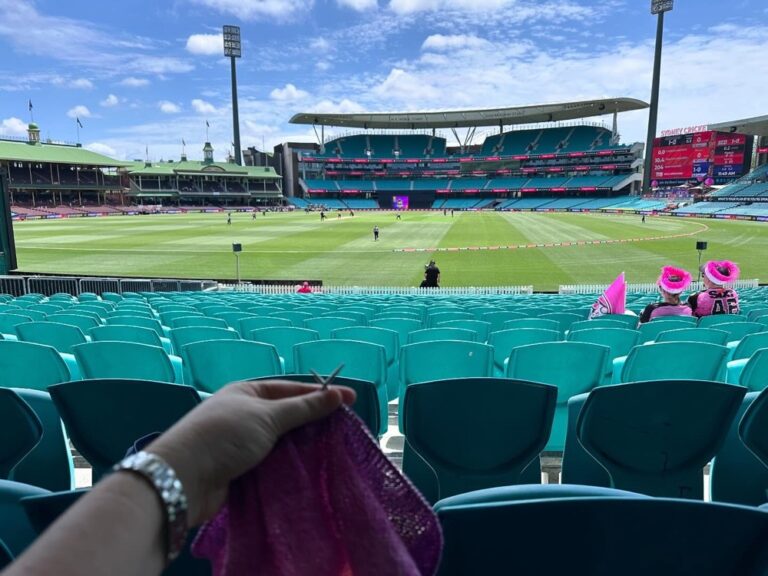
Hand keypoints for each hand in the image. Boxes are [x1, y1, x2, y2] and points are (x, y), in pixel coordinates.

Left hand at [148, 380, 355, 525]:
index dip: (321, 394)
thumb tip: (336, 395)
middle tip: (344, 428)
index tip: (350, 399)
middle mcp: (243, 413)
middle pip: (286, 415)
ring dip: (301, 445)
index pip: (291, 389)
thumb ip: (303, 408)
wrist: (185, 477)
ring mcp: (240, 441)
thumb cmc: (225, 436)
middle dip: (313, 421)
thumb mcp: (268, 416)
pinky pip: (271, 461)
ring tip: (331, 449)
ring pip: (280, 441)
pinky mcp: (239, 468)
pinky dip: (288, 464)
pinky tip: (308, 469)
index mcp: (247, 392)